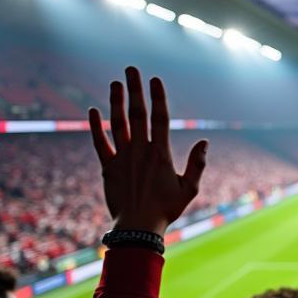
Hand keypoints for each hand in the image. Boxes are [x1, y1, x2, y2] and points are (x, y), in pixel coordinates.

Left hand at [89, 68, 207, 236]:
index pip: (160, 119)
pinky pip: (100, 143)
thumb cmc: (166, 209)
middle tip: (131, 69)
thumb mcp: (189, 189)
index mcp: (161, 154)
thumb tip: (205, 142)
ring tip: (115, 83)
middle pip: (138, 114)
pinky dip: (95, 127)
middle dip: (135, 90)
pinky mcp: (108, 168)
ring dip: (116, 102)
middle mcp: (140, 151)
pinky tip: (92, 111)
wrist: (138, 227)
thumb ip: (197, 164)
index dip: (158, 97)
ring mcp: (122, 158)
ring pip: (118, 123)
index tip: (155, 79)